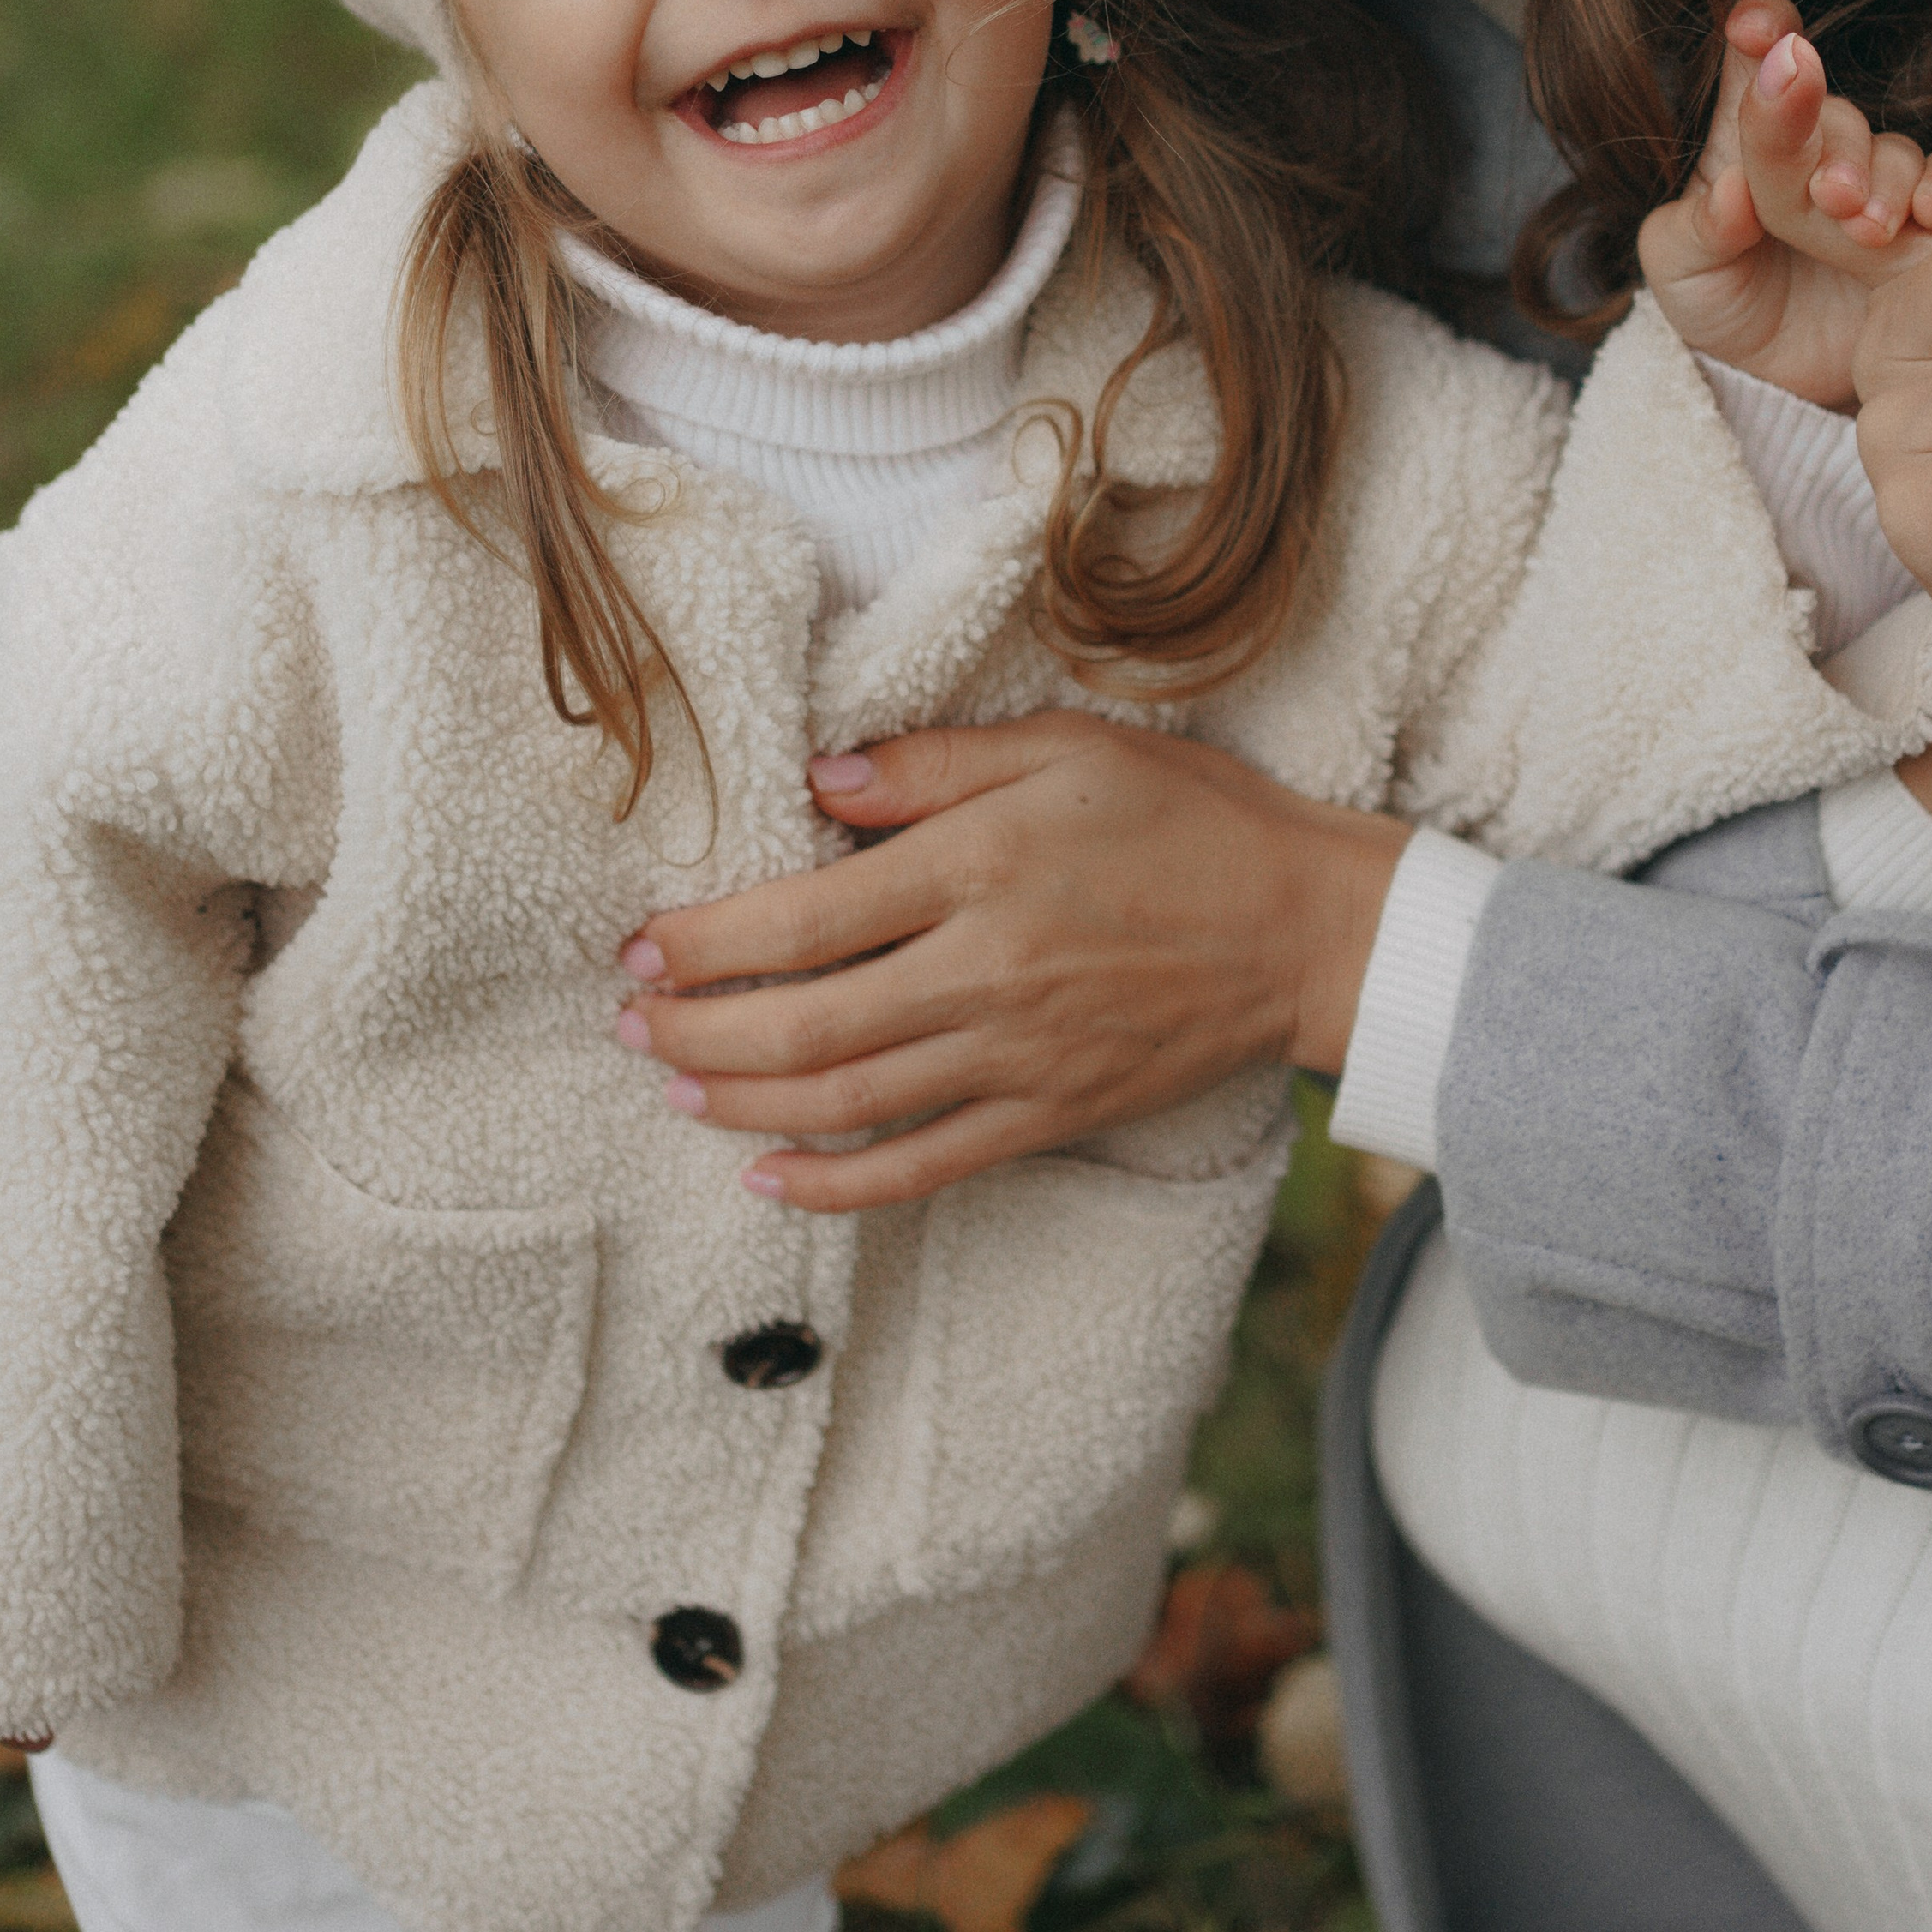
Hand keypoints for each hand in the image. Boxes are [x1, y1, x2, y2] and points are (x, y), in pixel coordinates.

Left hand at [613, 712, 1406, 1209]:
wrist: (1304, 927)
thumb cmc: (1188, 818)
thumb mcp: (1066, 746)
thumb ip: (937, 762)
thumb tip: (822, 777)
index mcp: (979, 868)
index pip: (803, 917)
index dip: (703, 939)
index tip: (640, 938)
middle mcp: (984, 972)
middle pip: (802, 1022)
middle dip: (694, 1027)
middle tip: (627, 1019)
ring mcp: (1014, 1057)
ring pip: (844, 1099)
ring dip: (739, 1100)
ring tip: (670, 1083)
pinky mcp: (1045, 1113)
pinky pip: (921, 1166)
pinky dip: (836, 1185)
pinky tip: (767, 1180)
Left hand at [1639, 0, 1931, 408]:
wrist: (1773, 381)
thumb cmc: (1717, 307)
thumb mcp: (1679, 271)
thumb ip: (1694, 227)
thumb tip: (1732, 192)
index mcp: (1746, 143)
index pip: (1757, 63)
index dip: (1763, 32)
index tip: (1756, 26)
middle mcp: (1815, 151)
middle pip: (1832, 112)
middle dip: (1832, 141)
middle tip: (1830, 198)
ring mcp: (1873, 184)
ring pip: (1894, 148)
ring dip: (1885, 177)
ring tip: (1863, 227)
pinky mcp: (1924, 228)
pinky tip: (1928, 216)